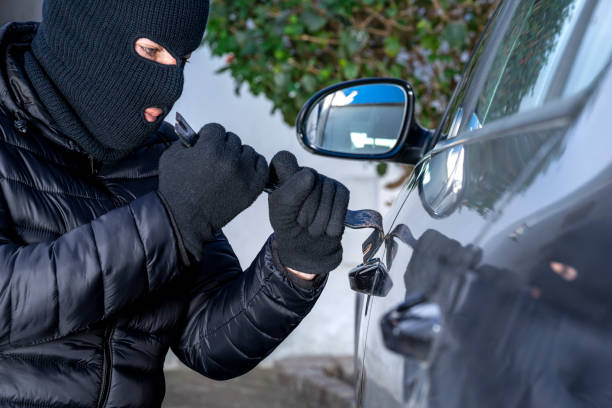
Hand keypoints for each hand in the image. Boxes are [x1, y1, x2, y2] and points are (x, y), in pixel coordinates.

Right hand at [159, 123, 267, 256]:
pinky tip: (243, 171)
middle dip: (222, 147)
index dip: (208, 137)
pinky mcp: (253, 188)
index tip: (204, 146)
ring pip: (248, 151)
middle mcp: (230, 158)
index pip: (216, 129)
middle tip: (214, 160)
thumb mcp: (171, 156)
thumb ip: (187, 139)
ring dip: (238, 156)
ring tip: (227, 168)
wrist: (185, 220)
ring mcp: (244, 173)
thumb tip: (199, 134)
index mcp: (210, 147)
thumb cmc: (174, 188)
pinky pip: (262, 166)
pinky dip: (254, 166)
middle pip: (233, 139)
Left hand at [268, 151, 348, 274]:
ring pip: (326, 193)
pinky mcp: (341, 191)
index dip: (286, 178)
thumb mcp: (280, 214)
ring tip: (313, 228)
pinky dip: (333, 221)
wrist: (309, 248)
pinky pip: (341, 202)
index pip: (283, 159)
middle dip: (305, 210)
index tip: (285, 200)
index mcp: (285, 175)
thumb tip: (310, 175)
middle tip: (301, 223)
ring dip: (319, 219)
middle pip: (308, 183)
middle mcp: (305, 173)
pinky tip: (327, 228)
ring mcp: (325, 181)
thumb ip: (289, 194)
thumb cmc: (290, 227)